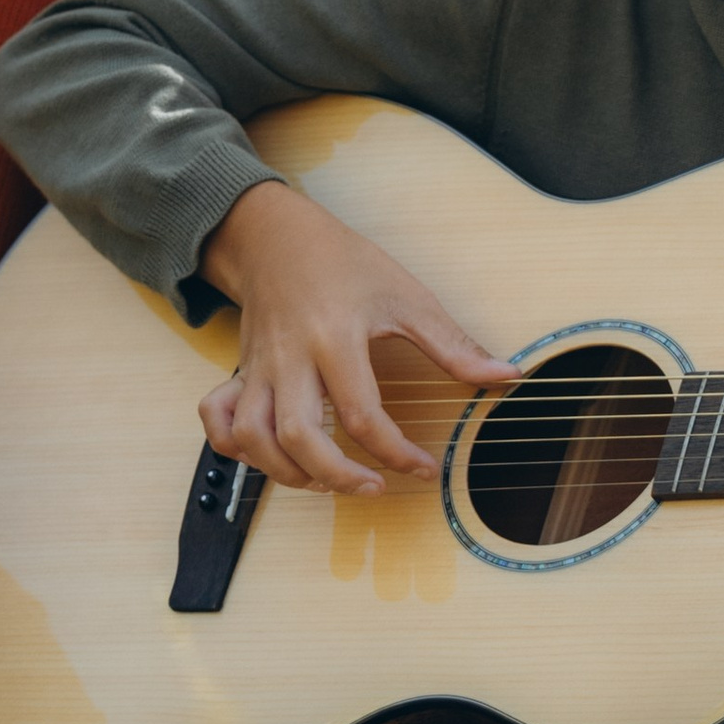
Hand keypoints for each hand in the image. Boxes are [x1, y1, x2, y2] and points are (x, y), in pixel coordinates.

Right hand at [199, 179, 517, 495]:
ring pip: (253, 437)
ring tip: (327, 481)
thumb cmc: (344, 263)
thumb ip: (453, 343)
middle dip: (337, 476)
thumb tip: (505, 375)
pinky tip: (272, 458)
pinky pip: (218, 420)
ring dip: (287, 473)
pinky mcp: (241, 373)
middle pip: (298, 436)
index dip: (396, 452)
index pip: (360, 413)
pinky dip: (237, 448)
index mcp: (334, 337)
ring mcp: (259, 368)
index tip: (424, 468)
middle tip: (373, 488)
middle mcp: (290, 358)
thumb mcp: (406, 295)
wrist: (277, 235)